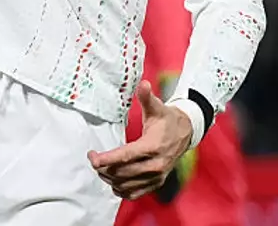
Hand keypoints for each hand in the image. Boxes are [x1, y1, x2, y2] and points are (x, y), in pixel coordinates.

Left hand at [88, 80, 193, 199]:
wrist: (185, 134)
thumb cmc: (167, 120)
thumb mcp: (157, 107)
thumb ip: (147, 97)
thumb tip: (143, 84)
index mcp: (153, 146)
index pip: (125, 157)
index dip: (106, 159)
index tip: (92, 157)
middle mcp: (155, 165)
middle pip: (122, 173)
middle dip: (103, 167)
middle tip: (94, 158)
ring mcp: (156, 177)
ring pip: (125, 185)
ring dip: (109, 178)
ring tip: (102, 167)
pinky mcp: (156, 184)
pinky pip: (133, 194)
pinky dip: (120, 189)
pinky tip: (113, 180)